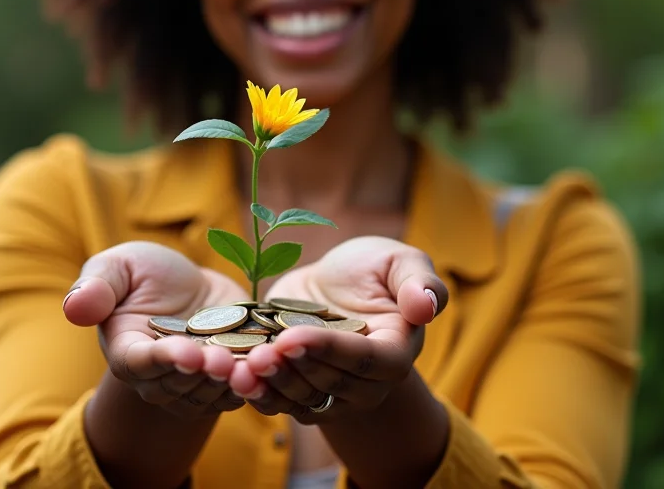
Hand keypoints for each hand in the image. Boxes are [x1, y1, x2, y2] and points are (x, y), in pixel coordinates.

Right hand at [64, 241, 248, 418]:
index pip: (141, 365)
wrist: (188, 289)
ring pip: (214, 392)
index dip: (164, 361)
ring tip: (253, 363)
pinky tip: (272, 364)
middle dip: (203, 373)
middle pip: (181, 384)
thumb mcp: (120, 267)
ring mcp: (195, 385)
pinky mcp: (227, 380)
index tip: (187, 353)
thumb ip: (97, 286)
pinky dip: (257, 379)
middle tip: (222, 359)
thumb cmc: (146, 276)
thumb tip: (75, 306)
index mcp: (129, 352)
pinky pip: (242, 388)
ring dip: (233, 381)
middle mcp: (161, 378)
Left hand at [230, 236, 447, 421]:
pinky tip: (237, 378)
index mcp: (395, 351)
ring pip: (303, 398)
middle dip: (293, 368)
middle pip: (330, 383)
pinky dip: (258, 393)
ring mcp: (334, 394)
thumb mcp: (398, 260)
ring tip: (244, 366)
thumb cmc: (372, 270)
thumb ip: (420, 281)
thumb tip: (427, 305)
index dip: (330, 351)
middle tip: (261, 353)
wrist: (335, 286)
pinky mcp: (303, 393)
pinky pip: (281, 403)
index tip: (294, 338)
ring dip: (272, 384)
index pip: (366, 361)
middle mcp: (368, 383)